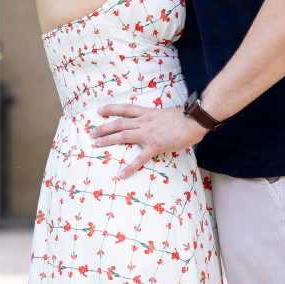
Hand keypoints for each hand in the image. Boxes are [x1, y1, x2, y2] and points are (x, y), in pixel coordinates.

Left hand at [89, 102, 206, 177]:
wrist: (193, 122)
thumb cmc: (183, 118)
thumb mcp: (165, 113)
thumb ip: (156, 118)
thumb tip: (154, 122)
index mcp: (147, 113)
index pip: (125, 109)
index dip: (111, 109)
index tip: (99, 110)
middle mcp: (144, 121)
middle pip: (118, 123)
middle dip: (103, 127)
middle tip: (91, 132)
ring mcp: (147, 134)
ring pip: (123, 135)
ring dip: (108, 139)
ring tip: (96, 144)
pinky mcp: (154, 146)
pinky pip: (139, 158)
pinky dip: (130, 167)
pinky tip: (122, 174)